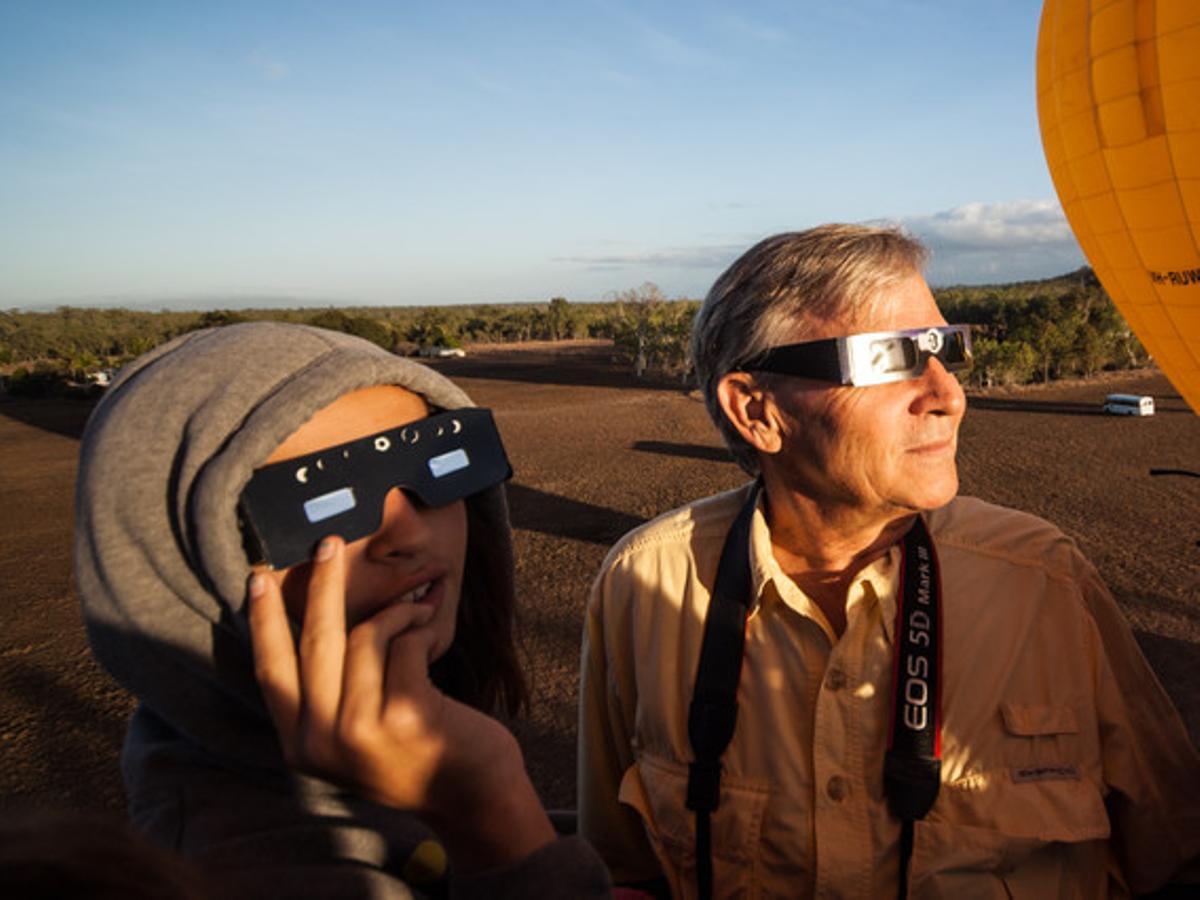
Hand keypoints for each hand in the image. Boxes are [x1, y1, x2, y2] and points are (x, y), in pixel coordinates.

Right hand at [247, 536, 554, 870]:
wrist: (474, 795)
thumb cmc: (418, 751)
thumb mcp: (357, 733)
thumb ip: (331, 695)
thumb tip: (318, 617)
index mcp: (302, 745)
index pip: (270, 671)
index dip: (263, 621)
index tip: (256, 578)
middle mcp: (322, 742)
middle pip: (314, 641)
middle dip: (323, 583)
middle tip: (331, 542)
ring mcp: (360, 731)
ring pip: (364, 636)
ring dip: (397, 612)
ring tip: (420, 609)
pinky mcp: (403, 715)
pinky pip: (403, 642)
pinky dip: (420, 626)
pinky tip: (433, 630)